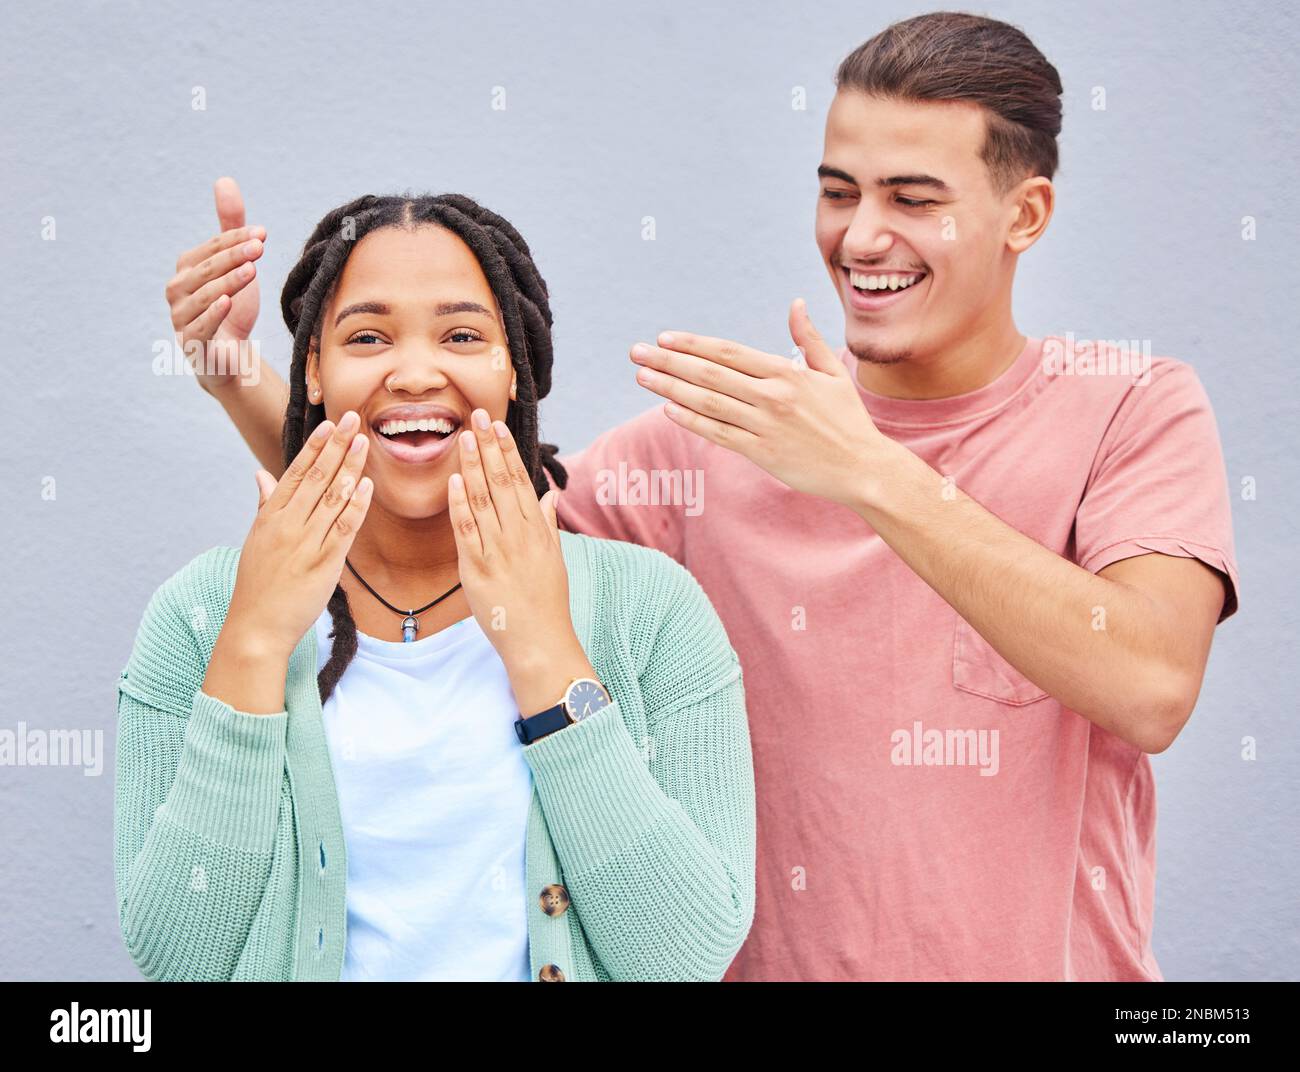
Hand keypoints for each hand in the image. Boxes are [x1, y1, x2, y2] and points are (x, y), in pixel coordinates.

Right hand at [165, 177, 265, 394]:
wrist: (231, 356)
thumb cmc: (233, 307)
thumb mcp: (236, 264)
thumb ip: (230, 227)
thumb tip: (224, 180)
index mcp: (186, 269)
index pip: (211, 248)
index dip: (235, 239)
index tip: (262, 234)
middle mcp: (177, 290)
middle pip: (207, 269)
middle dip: (233, 256)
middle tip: (260, 247)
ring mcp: (181, 318)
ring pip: (203, 296)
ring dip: (227, 282)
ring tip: (251, 272)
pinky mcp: (191, 344)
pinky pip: (199, 326)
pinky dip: (212, 314)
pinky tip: (228, 302)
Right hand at [223, 412, 372, 660]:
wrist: (257, 626)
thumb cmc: (258, 584)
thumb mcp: (256, 539)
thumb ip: (265, 504)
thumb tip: (261, 473)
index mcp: (269, 516)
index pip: (295, 472)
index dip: (314, 447)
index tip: (329, 425)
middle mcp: (287, 524)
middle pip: (316, 477)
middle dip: (336, 446)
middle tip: (352, 419)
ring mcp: (305, 542)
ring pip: (332, 497)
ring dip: (350, 468)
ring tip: (364, 442)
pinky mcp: (323, 562)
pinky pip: (343, 528)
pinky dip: (356, 505)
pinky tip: (367, 485)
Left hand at [447, 410, 595, 714]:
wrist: (539, 641)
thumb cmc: (547, 602)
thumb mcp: (554, 558)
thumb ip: (549, 522)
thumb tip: (550, 492)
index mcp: (537, 530)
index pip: (520, 480)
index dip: (507, 451)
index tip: (497, 426)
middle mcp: (519, 535)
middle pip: (501, 482)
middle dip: (488, 447)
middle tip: (476, 416)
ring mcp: (499, 550)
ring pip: (483, 500)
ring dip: (472, 466)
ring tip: (463, 437)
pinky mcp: (478, 569)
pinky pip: (466, 531)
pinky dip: (459, 504)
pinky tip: (453, 481)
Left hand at [629, 298, 887, 507]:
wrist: (863, 468)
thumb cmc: (848, 420)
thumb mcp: (832, 373)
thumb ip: (808, 339)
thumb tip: (795, 304)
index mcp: (786, 373)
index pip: (728, 353)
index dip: (693, 344)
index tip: (664, 338)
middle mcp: (771, 396)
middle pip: (709, 374)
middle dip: (669, 361)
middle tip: (637, 352)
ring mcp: (765, 426)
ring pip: (708, 403)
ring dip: (670, 389)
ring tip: (642, 377)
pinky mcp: (762, 454)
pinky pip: (719, 434)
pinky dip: (692, 421)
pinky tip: (668, 410)